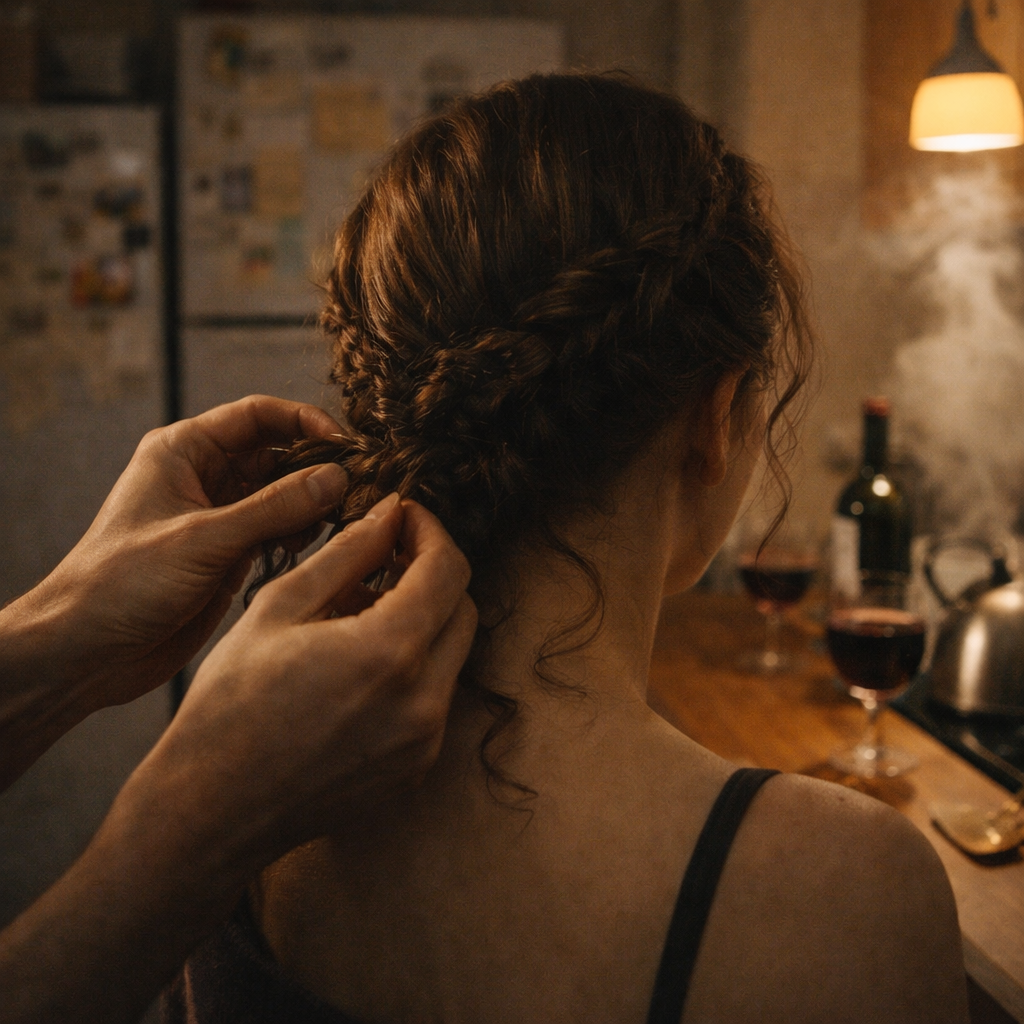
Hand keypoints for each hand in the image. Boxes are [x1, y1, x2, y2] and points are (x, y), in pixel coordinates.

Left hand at [0, 396, 348, 787]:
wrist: (86, 651)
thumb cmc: (122, 583)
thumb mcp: (205, 539)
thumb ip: (275, 507)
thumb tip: (337, 477)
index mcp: (184, 451)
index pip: (257, 416)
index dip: (304, 422)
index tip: (346, 444)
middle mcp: (203, 477)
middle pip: (277, 454)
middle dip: (316, 467)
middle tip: (358, 487)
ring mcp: (219, 517)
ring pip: (283, 495)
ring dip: (313, 505)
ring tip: (341, 520)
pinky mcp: (229, 554)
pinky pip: (278, 531)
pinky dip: (301, 535)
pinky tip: (314, 547)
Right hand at [132, 493, 476, 863]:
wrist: (210, 811)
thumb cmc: (229, 706)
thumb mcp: (279, 608)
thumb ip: (347, 553)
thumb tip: (390, 513)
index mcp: (389, 654)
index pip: (448, 569)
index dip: (429, 530)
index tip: (403, 516)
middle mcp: (423, 702)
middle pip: (463, 609)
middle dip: (433, 571)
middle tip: (386, 555)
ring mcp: (425, 741)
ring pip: (453, 652)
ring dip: (424, 617)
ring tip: (363, 605)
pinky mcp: (417, 766)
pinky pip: (436, 695)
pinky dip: (414, 663)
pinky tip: (362, 657)